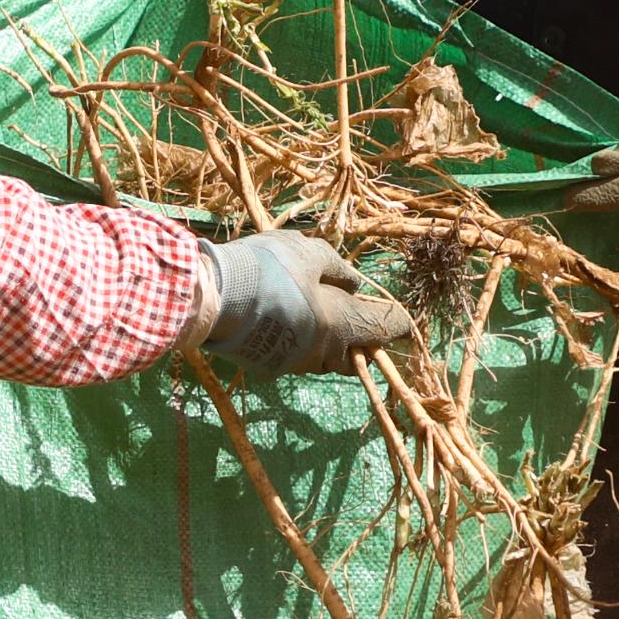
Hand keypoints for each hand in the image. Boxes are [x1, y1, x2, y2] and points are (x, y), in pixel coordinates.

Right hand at [191, 229, 413, 374]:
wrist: (213, 297)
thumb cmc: (269, 269)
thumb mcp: (309, 253)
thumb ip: (338, 270)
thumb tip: (356, 284)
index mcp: (340, 323)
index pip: (383, 328)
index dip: (397, 323)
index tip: (404, 321)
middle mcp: (322, 351)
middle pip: (353, 355)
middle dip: (358, 341)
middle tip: (351, 316)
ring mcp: (294, 362)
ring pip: (322, 358)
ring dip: (326, 342)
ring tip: (313, 314)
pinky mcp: (269, 366)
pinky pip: (295, 356)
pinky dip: (298, 341)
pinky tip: (283, 320)